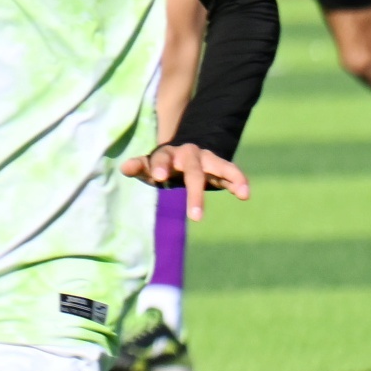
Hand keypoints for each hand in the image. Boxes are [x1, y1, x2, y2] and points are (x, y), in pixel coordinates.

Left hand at [122, 140, 250, 218]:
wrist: (180, 154)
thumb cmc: (161, 165)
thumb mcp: (148, 167)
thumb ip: (138, 167)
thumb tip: (125, 168)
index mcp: (167, 154)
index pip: (162, 158)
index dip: (160, 166)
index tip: (158, 177)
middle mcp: (189, 154)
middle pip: (193, 170)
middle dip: (195, 191)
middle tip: (195, 217)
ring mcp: (206, 160)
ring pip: (219, 167)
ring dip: (231, 178)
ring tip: (242, 191)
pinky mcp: (219, 169)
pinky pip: (231, 173)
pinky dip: (238, 181)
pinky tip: (245, 194)